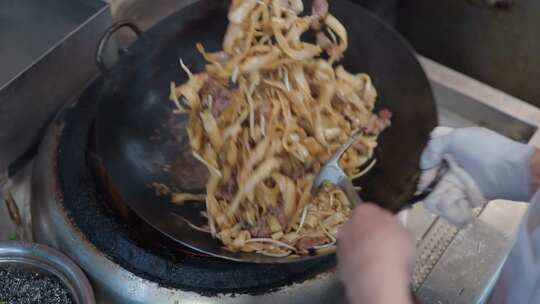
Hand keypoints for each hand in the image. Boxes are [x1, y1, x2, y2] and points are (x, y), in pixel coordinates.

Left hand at [337, 204, 414, 303]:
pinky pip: (352, 263)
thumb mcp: (407, 233)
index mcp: (364, 211)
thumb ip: (397, 228)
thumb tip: (396, 231)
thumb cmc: (394, 250)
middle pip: (360, 227)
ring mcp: (341, 246)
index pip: (373, 210)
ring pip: (354, 246)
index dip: (384, 221)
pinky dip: (360, 267)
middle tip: (387, 246)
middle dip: (370, 235)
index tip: (392, 230)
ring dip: (364, 252)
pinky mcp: (340, 266)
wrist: (376, 277)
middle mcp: (348, 225)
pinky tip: (373, 275)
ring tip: (381, 264)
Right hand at [419, 127, 536, 225]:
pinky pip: (450, 210)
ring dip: (443, 206)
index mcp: (449, 151)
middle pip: (428, 182)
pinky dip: (455, 215)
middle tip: (429, 194)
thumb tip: (423, 166)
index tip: (426, 172)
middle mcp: (450, 168)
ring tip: (454, 208)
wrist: (510, 172)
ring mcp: (457, 185)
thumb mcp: (456, 138)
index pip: (427, 160)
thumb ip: (433, 148)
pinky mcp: (465, 200)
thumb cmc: (484, 151)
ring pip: (435, 199)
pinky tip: (465, 217)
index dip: (423, 167)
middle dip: (428, 189)